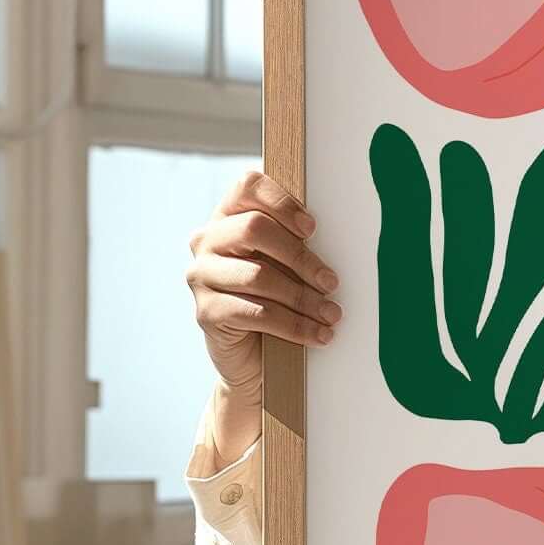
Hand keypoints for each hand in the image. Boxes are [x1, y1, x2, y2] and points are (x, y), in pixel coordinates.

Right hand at [187, 170, 340, 456]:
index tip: (313, 228)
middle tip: (332, 281)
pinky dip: (294, 325)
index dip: (282, 202)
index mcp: (227, 216)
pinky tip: (319, 334)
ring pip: (259, 276)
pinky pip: (256, 313)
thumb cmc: (276, 299)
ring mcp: (200, 276)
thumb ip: (297, 243)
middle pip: (255, 229)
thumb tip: (343, 234)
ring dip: (304, 298)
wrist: (254, 358)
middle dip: (301, 256)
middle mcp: (207, 240)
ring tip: (333, 314)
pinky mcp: (205, 312)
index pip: (247, 187)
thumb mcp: (286, 265)